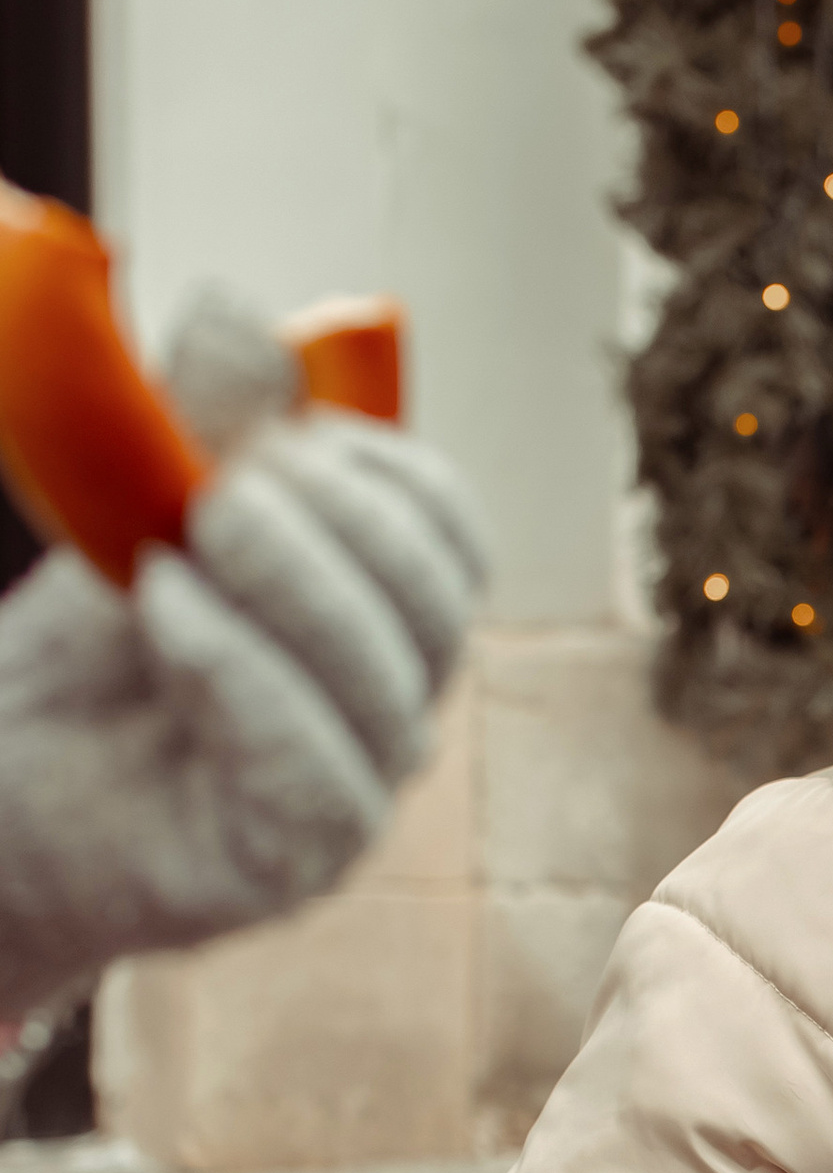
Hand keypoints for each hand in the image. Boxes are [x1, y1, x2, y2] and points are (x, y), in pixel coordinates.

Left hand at [0, 404, 482, 1014]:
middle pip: (433, 598)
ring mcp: (360, 790)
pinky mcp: (299, 860)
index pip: (450, 531)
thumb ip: (203, 421)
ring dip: (285, 585)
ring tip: (174, 546)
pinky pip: (314, 764)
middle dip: (334, 520)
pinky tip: (165, 611)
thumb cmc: (89, 659)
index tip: (274, 434)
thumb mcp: (144, 507)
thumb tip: (238, 312)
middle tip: (217, 488)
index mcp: (381, 612)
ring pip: (382, 676)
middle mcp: (392, 704)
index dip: (382, 468)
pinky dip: (239, 668)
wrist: (10, 785)